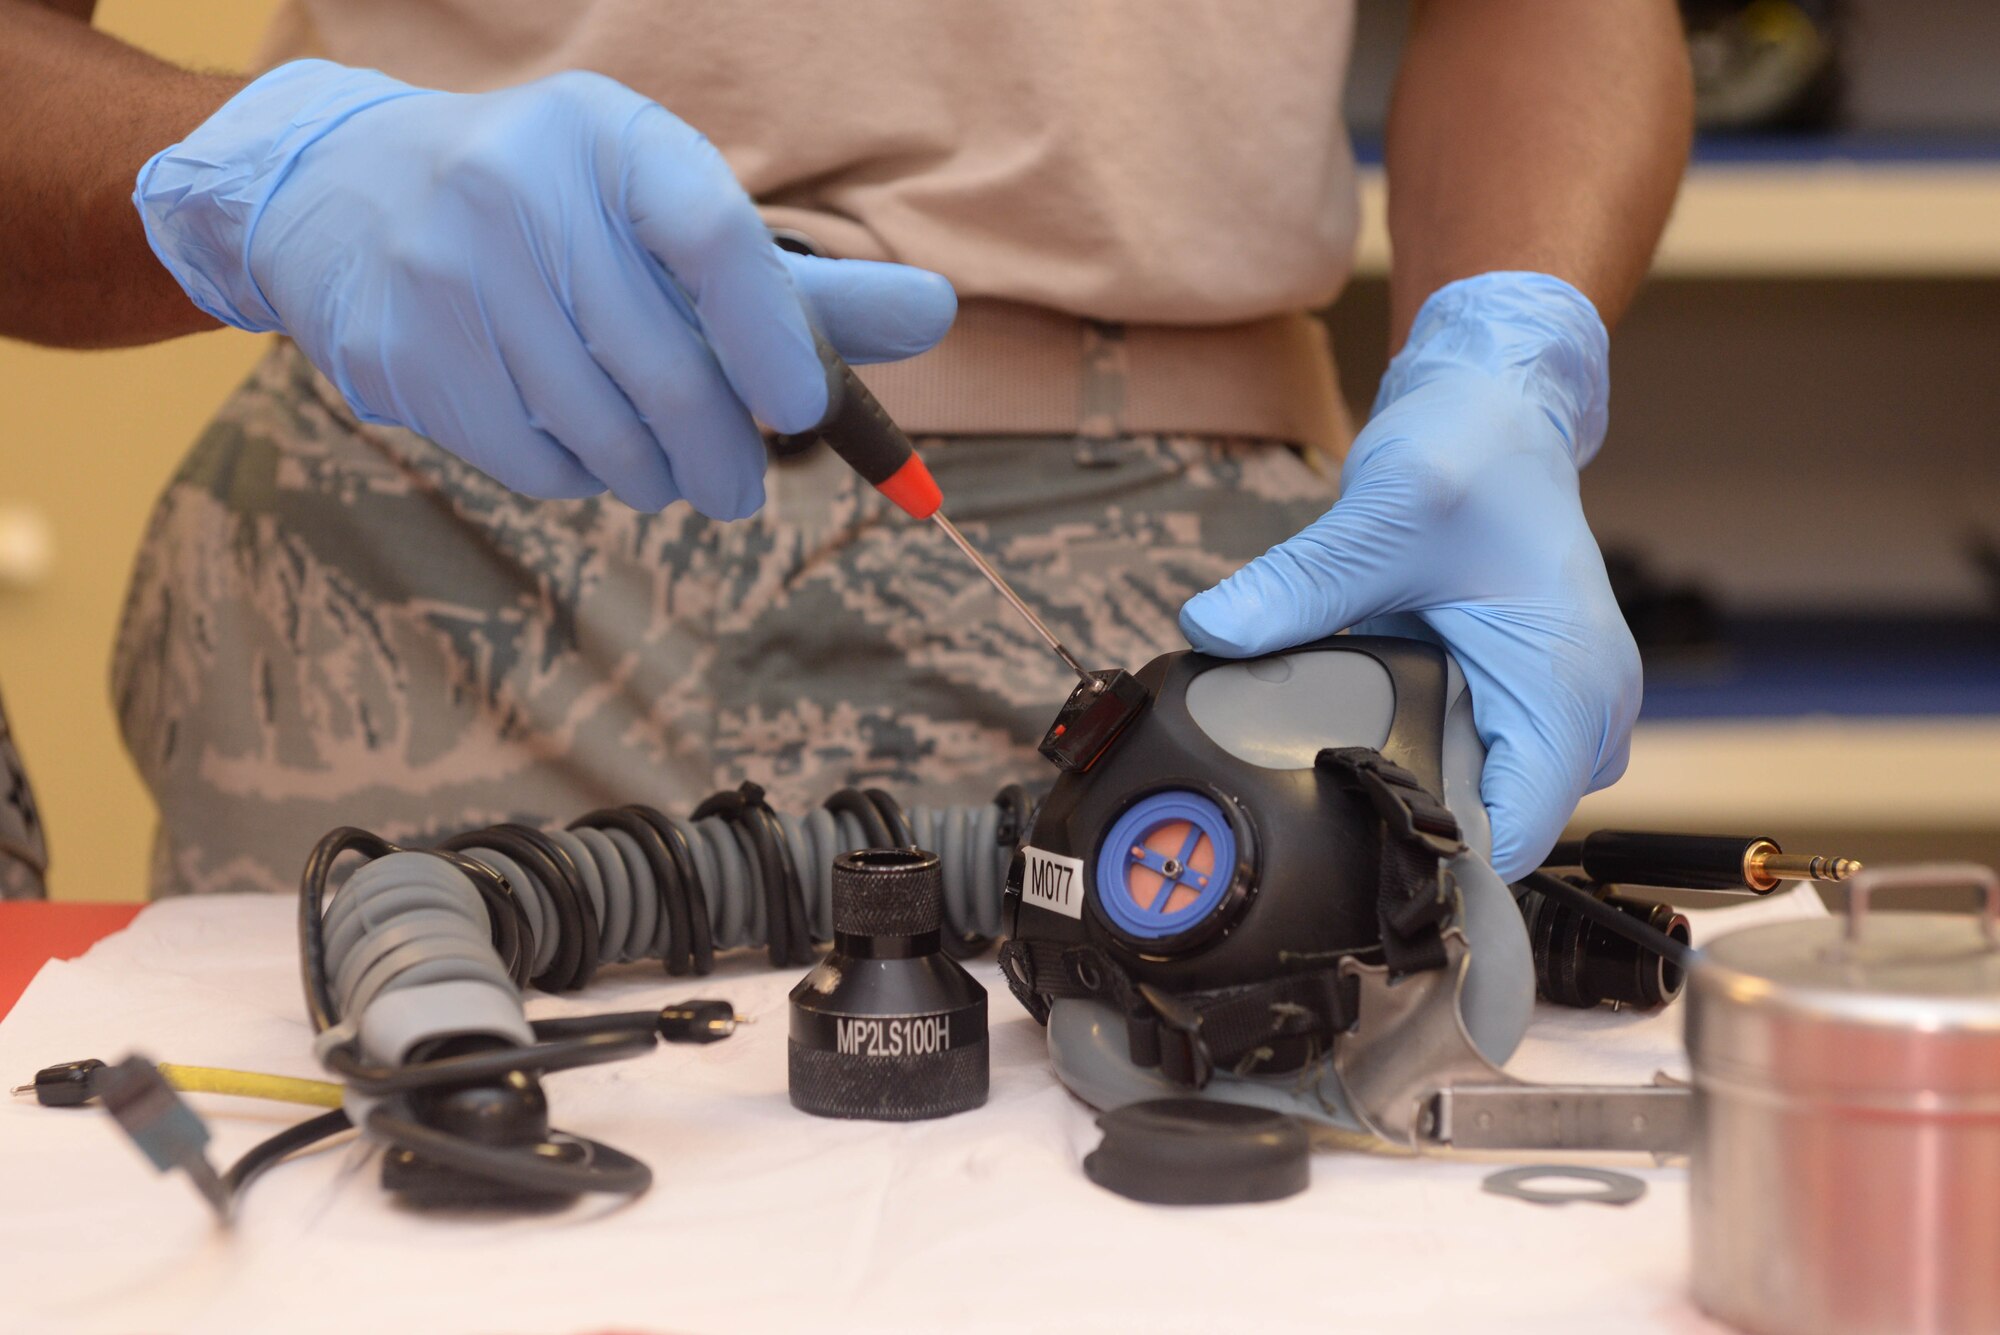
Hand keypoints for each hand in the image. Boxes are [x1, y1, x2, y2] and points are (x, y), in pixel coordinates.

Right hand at [133, 60, 954, 516]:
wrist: (346, 196)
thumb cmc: (558, 221)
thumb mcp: (661, 220)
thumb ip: (795, 285)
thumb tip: (937, 315)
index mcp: (607, 136)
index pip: (710, 234)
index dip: (773, 334)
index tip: (808, 412)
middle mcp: (519, 188)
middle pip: (664, 366)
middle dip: (724, 454)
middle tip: (744, 492)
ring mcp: (448, 271)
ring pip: (603, 432)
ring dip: (655, 475)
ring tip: (666, 471)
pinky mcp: (402, 351)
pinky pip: (534, 460)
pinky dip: (578, 476)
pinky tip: (576, 445)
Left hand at [1179, 272, 1639, 880]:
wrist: (1499, 413)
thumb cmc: (1473, 453)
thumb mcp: (1382, 513)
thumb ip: (1299, 584)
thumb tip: (1212, 630)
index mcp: (1569, 689)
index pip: (1513, 838)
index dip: (1432, 865)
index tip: (1347, 855)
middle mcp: (1584, 715)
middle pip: (1492, 831)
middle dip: (1407, 825)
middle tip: (1313, 800)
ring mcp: (1558, 713)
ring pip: (1479, 801)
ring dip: (1410, 787)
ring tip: (1331, 758)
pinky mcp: (1526, 702)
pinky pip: (1472, 762)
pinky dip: (1418, 754)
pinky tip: (1360, 728)